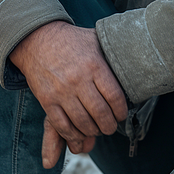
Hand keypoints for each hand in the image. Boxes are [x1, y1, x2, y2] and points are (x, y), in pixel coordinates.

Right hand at [10, 21, 127, 168]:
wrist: (36, 39)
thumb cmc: (71, 40)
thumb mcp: (95, 39)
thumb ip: (113, 51)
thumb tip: (138, 56)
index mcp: (94, 65)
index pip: (115, 97)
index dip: (121, 111)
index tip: (121, 114)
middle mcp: (78, 80)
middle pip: (101, 114)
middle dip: (109, 125)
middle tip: (110, 126)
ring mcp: (61, 91)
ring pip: (83, 123)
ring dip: (93, 131)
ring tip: (96, 129)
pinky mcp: (46, 100)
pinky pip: (62, 125)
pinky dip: (73, 134)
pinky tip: (79, 132)